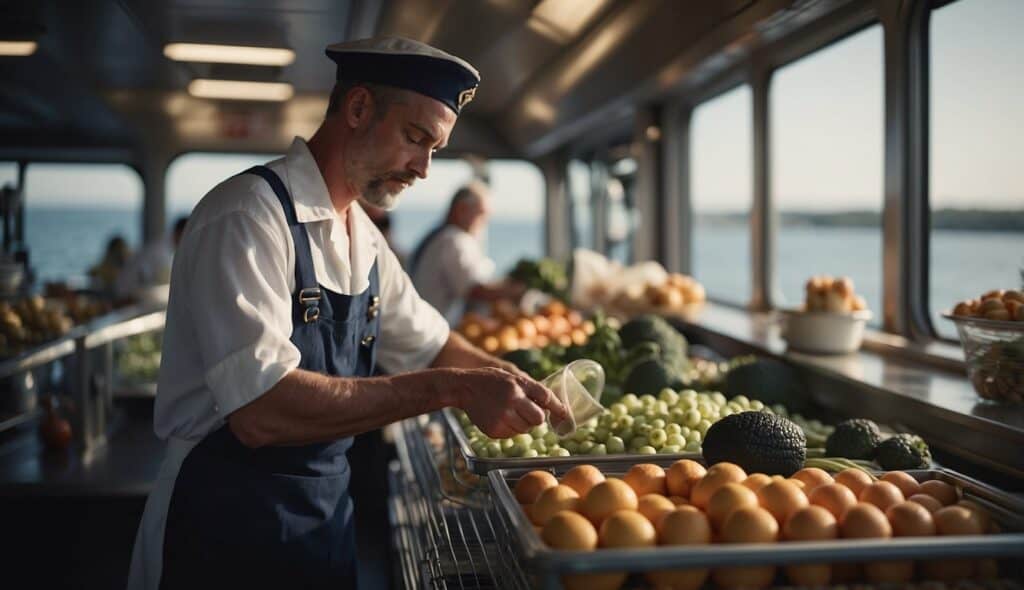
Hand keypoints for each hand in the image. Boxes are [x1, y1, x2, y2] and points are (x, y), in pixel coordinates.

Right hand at [447, 367, 567, 438]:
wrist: (464, 388)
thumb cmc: (492, 381)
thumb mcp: (513, 377)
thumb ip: (532, 389)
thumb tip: (553, 405)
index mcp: (518, 386)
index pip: (546, 398)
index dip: (559, 408)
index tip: (566, 416)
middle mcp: (512, 402)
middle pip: (538, 420)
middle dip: (536, 417)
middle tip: (527, 411)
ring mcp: (502, 418)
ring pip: (526, 429)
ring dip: (522, 423)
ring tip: (509, 412)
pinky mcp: (494, 430)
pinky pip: (512, 435)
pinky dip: (510, 429)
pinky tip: (500, 417)